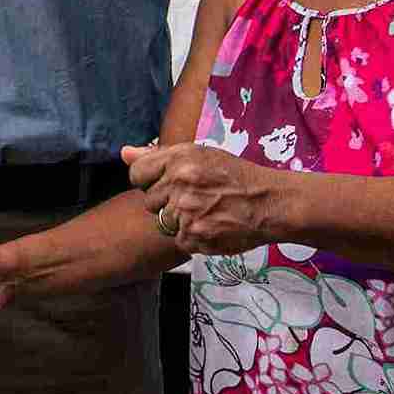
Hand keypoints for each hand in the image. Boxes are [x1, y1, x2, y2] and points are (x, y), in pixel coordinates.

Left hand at [124, 143, 277, 254]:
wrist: (269, 203)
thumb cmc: (234, 176)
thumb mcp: (199, 154)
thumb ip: (158, 155)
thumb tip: (124, 153)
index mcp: (178, 160)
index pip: (137, 174)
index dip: (150, 180)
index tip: (166, 183)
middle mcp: (179, 185)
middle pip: (149, 201)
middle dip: (166, 201)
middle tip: (192, 199)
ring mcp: (186, 214)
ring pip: (162, 222)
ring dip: (178, 221)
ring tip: (203, 212)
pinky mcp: (194, 237)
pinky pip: (178, 240)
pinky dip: (192, 236)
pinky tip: (210, 225)